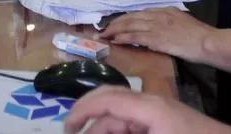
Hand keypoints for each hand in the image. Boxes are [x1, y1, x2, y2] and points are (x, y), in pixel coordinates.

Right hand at [65, 86, 230, 133]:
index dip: (81, 112)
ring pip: (121, 118)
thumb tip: (98, 132)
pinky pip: (134, 124)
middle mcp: (150, 104)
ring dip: (106, 129)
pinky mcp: (164, 122)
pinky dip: (121, 131)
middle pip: (110, 105)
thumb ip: (122, 132)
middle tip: (72, 132)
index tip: (66, 128)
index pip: (105, 100)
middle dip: (89, 118)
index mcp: (148, 106)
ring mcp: (159, 112)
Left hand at [101, 8, 214, 60]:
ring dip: (114, 30)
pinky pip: (134, 36)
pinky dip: (123, 37)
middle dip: (116, 23)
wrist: (207, 41)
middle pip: (131, 17)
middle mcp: (157, 15)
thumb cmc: (199, 34)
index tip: (116, 23)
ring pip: (129, 25)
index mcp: (164, 10)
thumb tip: (158, 27)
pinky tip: (114, 40)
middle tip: (104, 29)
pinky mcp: (155, 38)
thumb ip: (168, 21)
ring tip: (104, 35)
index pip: (139, 13)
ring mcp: (156, 26)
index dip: (126, 18)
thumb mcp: (182, 21)